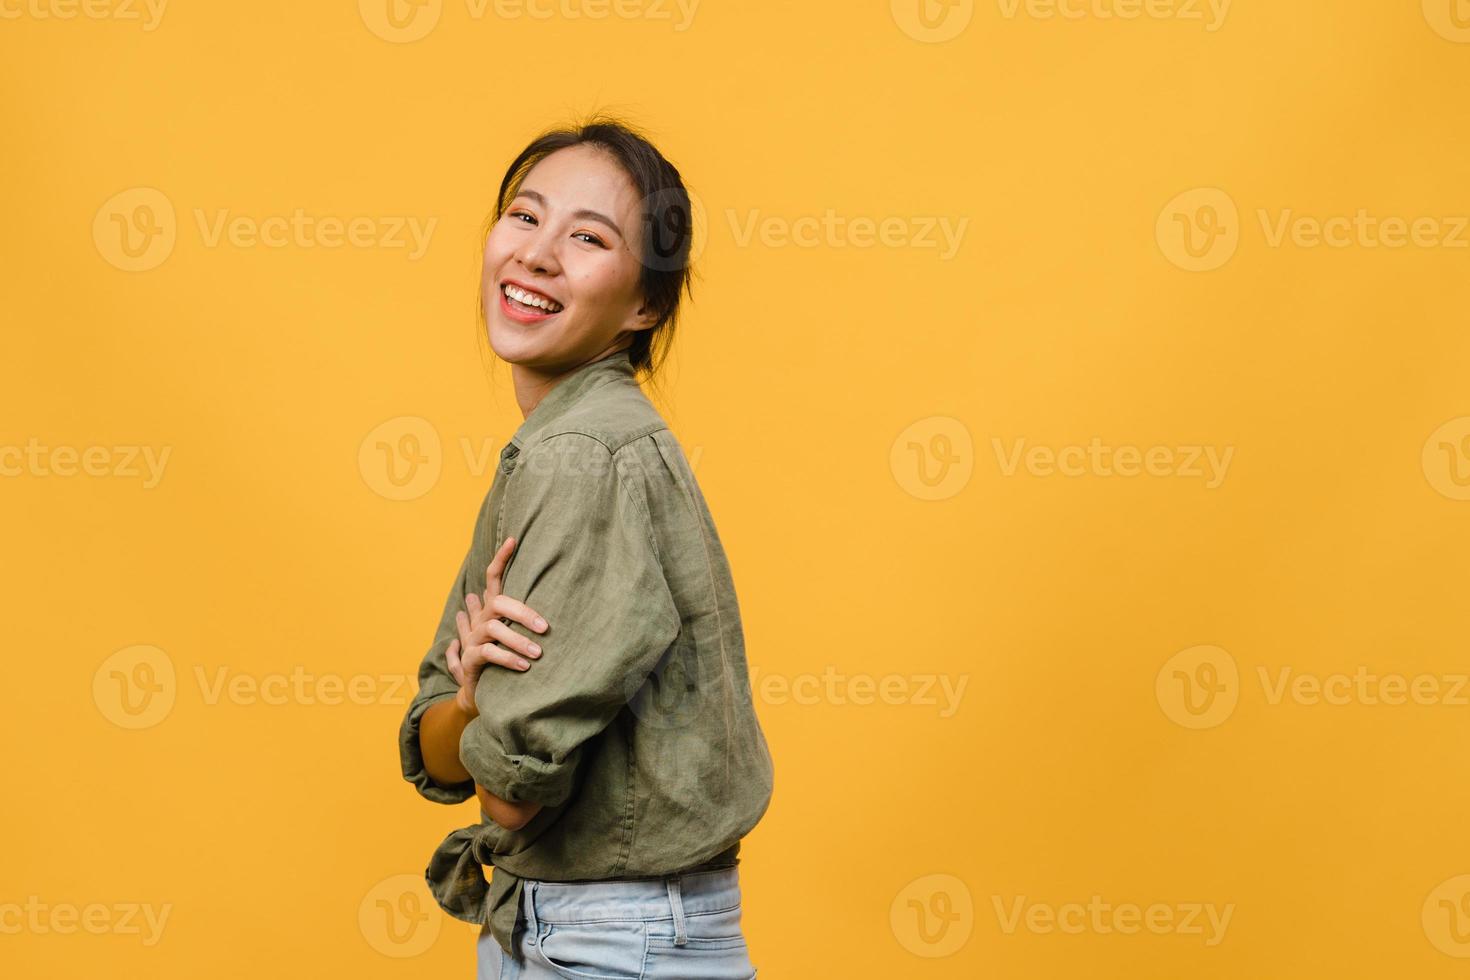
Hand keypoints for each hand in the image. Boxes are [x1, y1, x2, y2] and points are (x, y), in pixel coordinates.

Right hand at [445, 535, 549, 717]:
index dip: (501, 559)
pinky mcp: (470, 657)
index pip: (493, 578)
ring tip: (539, 653)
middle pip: (498, 603)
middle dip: (522, 613)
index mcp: (492, 610)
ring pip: (495, 630)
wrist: (480, 689)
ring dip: (518, 640)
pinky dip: (509, 659)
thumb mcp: (516, 634)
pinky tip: (526, 666)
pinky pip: (489, 653)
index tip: (513, 540)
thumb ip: (530, 618)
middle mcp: (481, 619)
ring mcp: (473, 637)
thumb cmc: (504, 656)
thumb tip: (564, 599)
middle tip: (544, 627)